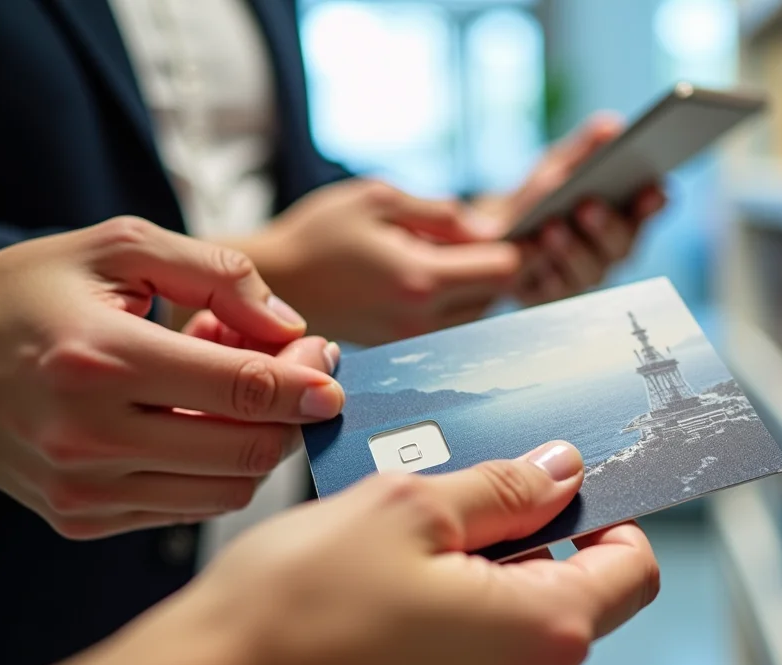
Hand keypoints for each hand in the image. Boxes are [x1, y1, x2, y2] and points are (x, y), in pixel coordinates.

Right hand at [0, 217, 344, 538]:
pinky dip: (215, 468)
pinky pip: (188, 507)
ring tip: (232, 388)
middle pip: (250, 449)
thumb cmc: (28, 293)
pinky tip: (195, 418)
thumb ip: (217, 273)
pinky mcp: (79, 518)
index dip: (308, 381)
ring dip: (256, 441)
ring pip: (229, 488)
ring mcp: (83, 488)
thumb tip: (289, 326)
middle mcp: (89, 436)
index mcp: (101, 359)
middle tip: (296, 371)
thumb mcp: (118, 248)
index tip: (330, 365)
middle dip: (293, 413)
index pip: (245, 388)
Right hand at [0, 442, 660, 664]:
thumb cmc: (289, 615)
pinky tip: (381, 623)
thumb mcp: (406, 510)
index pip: (634, 569)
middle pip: (573, 606)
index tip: (562, 495)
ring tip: (396, 577)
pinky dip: (449, 645)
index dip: (606, 520)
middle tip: (445, 524)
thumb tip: (560, 471)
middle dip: (525, 555)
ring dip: (479, 600)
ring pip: (517, 644)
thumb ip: (503, 488)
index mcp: (544, 634)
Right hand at [232, 179, 524, 345]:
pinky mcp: (401, 348)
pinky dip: (451, 299)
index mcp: (420, 279)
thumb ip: (442, 213)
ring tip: (439, 255)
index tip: (500, 226)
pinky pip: (450, 324)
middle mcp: (422, 319)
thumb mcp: (379, 199)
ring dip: (473, 284)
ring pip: (478, 312)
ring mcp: (412, 339)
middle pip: (498, 294)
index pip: (504, 269)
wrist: (268, 284)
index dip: (513, 242)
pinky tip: (423, 276)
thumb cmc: (318, 234)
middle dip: (492, 262)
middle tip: (471, 236)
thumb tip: (490, 228)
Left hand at [479, 114, 666, 304]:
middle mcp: (611, 251)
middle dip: (607, 227)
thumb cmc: (539, 196)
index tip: (653, 189)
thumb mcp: (558, 164)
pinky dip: (542, 273)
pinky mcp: (550, 296)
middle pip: (622, 247)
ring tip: (551, 228)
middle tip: (589, 206)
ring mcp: (583, 277)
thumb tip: (612, 126)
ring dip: (572, 250)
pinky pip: (551, 291)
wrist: (496, 232)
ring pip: (589, 272)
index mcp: (625, 214)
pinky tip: (530, 257)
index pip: (651, 209)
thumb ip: (585, 149)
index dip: (655, 204)